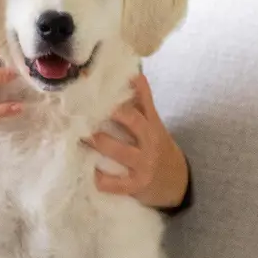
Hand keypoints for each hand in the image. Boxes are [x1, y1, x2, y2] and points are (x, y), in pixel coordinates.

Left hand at [86, 73, 188, 207]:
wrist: (176, 181)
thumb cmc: (156, 146)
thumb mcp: (153, 124)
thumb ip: (141, 101)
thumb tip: (131, 72)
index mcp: (151, 123)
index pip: (143, 100)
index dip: (130, 87)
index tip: (109, 78)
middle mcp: (149, 141)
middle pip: (134, 121)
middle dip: (114, 113)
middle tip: (90, 106)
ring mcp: (144, 163)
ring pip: (121, 151)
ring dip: (100, 143)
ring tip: (81, 136)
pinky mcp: (137, 185)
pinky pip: (117, 183)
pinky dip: (102, 179)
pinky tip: (89, 172)